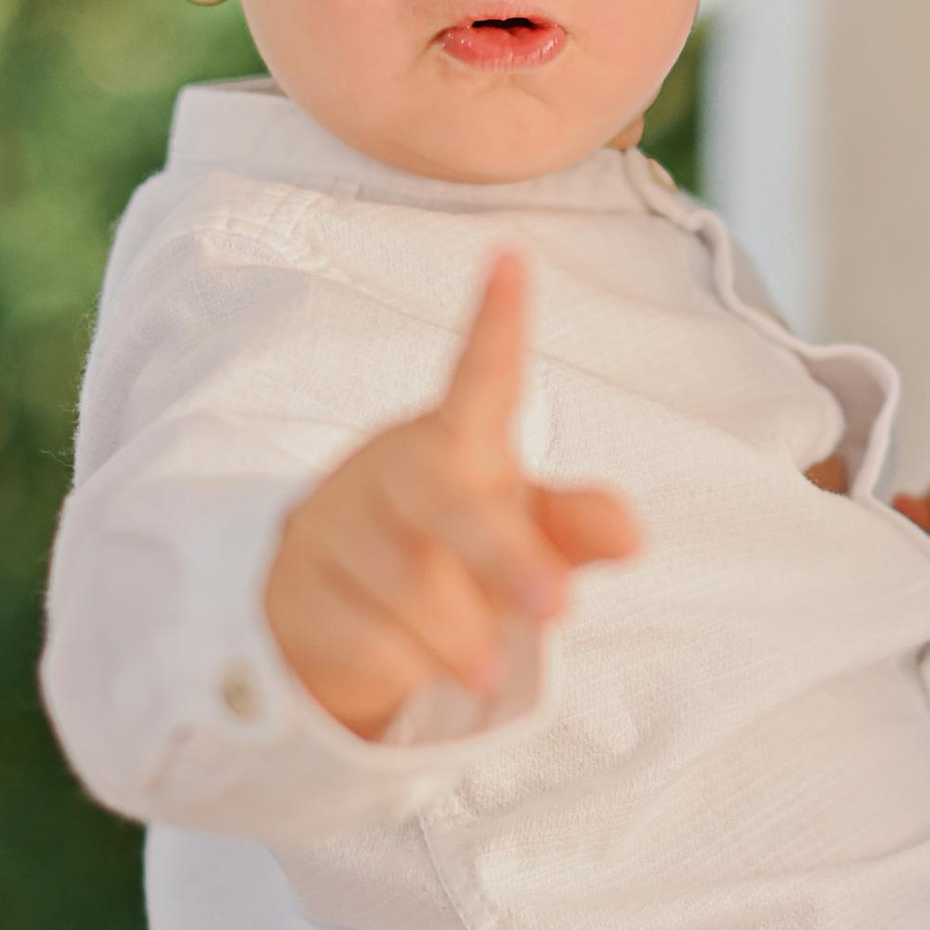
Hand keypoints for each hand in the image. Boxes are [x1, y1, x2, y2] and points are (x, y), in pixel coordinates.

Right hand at [263, 252, 638, 740]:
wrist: (338, 607)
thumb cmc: (456, 546)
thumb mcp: (524, 532)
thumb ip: (575, 527)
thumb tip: (632, 534)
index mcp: (456, 439)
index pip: (479, 374)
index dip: (496, 323)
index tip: (512, 260)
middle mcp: (393, 468)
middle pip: (442, 499)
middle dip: (503, 557)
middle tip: (558, 608)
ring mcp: (337, 523)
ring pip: (406, 583)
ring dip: (459, 636)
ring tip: (487, 669)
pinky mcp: (297, 584)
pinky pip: (363, 633)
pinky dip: (406, 665)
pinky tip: (418, 666)